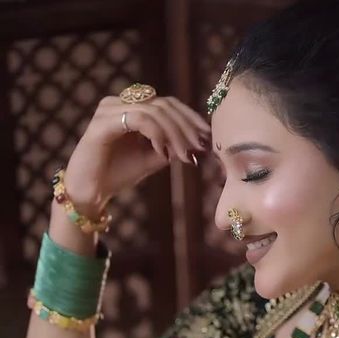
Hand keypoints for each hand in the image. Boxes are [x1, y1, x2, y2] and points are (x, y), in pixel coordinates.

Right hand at [64, 95, 210, 215]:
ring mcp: (109, 110)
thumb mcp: (151, 159)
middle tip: (200, 147)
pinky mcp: (102, 123)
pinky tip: (163, 151)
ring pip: (154, 111)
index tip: (207, 136)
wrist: (89, 192)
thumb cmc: (117, 174)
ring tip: (185, 154)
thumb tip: (196, 144)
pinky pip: (138, 119)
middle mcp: (119, 102)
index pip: (167, 103)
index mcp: (130, 107)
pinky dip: (156, 134)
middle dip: (186, 127)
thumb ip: (170, 147)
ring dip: (174, 133)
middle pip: (163, 104)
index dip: (190, 117)